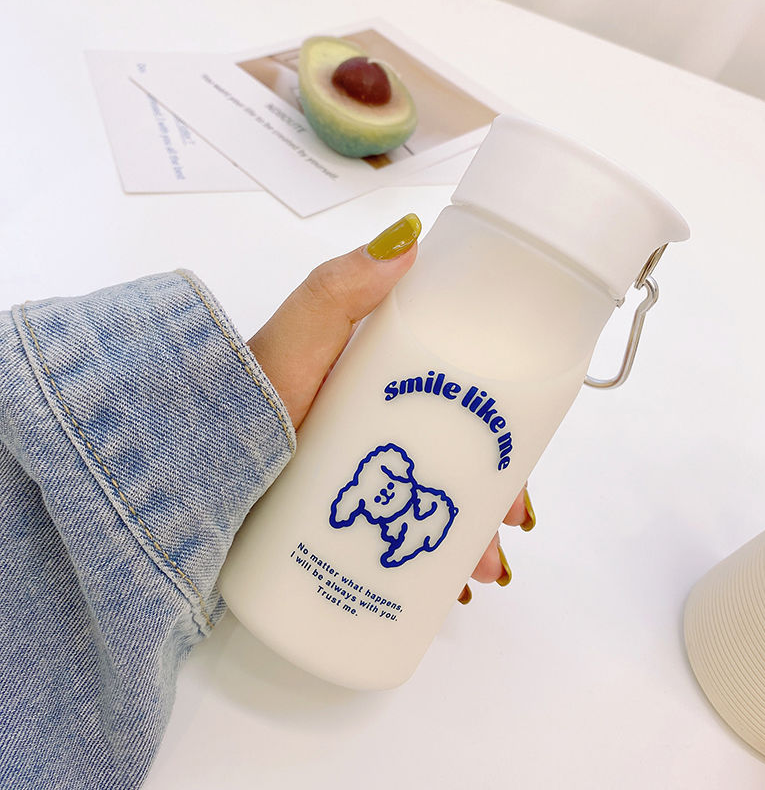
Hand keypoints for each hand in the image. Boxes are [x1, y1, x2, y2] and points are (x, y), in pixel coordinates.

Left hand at [246, 214, 534, 601]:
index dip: (500, 430)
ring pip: (434, 508)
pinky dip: (428, 568)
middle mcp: (376, 429)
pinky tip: (444, 593)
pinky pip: (398, 544)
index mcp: (382, 383)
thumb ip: (340, 290)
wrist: (181, 471)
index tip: (518, 465)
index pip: (459, 401)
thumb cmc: (246, 399)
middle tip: (503, 533)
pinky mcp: (340, 519)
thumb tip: (408, 237)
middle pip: (455, 462)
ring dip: (468, 540)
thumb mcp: (298, 338)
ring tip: (476, 574)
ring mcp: (359, 479)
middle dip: (492, 499)